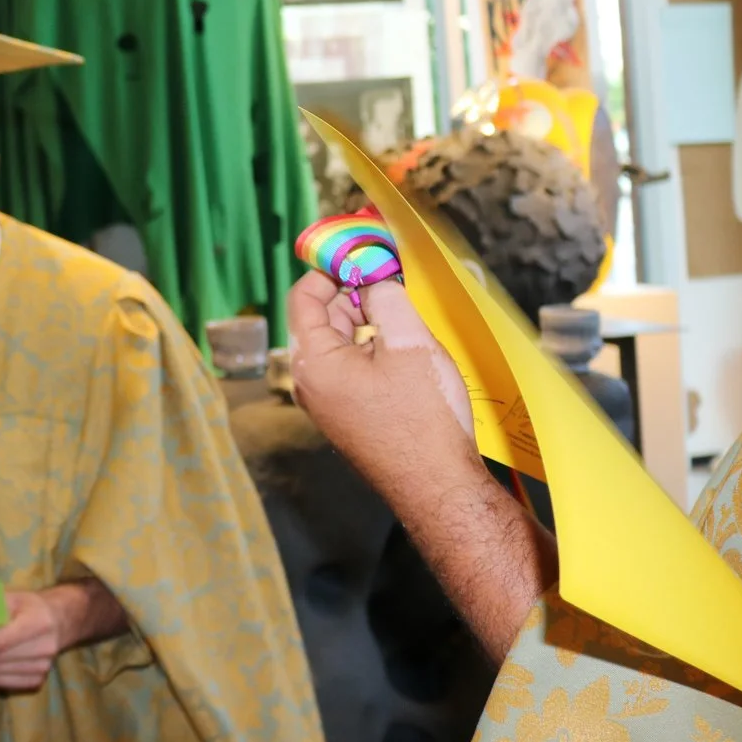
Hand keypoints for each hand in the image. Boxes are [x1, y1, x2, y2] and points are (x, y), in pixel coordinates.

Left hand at [288, 272, 477, 486]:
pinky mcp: (347, 417)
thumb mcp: (408, 343)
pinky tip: (401, 348)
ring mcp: (326, 404)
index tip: (359, 255)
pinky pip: (349, 369)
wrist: (438, 486)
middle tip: (389, 277)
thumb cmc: (424, 419)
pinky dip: (369, 349)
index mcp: (313, 363)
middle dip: (352, 294)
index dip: (329, 270)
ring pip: (337, 345)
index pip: (303, 298)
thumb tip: (374, 275)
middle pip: (320, 320)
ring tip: (402, 312)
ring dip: (364, 322)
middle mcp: (309, 384)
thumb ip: (386, 297)